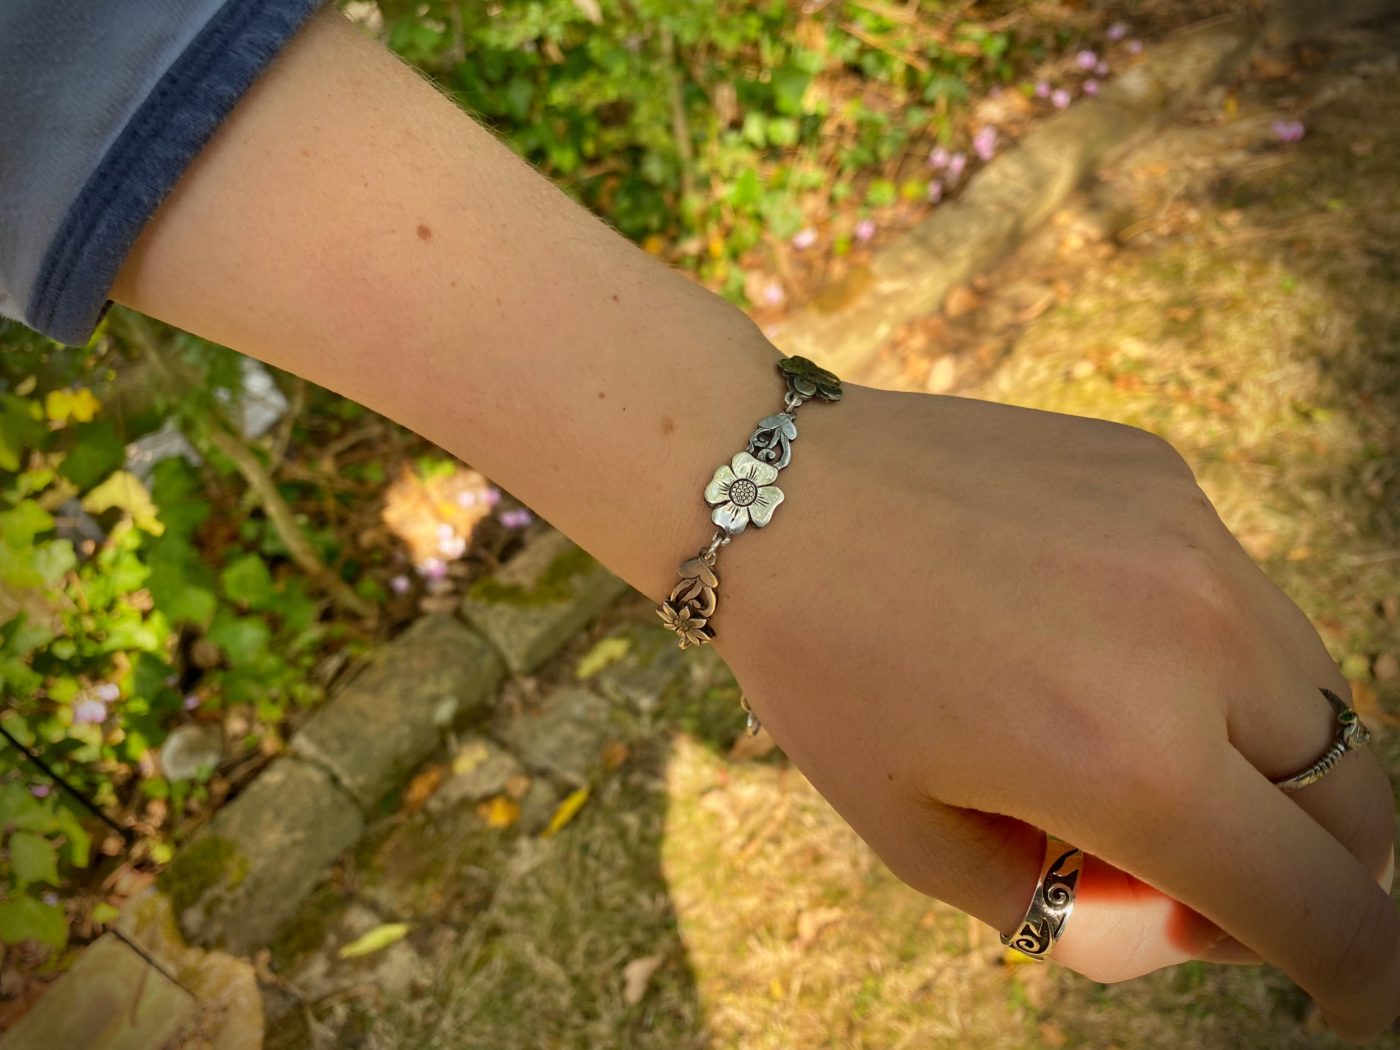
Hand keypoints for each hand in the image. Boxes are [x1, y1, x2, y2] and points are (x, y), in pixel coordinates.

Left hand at [709, 382, 1397, 1040]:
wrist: (771, 494)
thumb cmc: (827, 675)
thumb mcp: (922, 840)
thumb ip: (1074, 910)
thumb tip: (1181, 911)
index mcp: (1135, 763)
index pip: (1324, 909)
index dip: (1354, 977)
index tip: (1347, 997)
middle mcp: (1197, 645)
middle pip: (1358, 806)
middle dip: (1311, 871)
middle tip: (1196, 872)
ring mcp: (1193, 544)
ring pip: (1316, 696)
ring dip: (1266, 760)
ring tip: (1131, 747)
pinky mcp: (1169, 480)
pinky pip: (1245, 600)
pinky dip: (1212, 657)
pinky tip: (1094, 639)